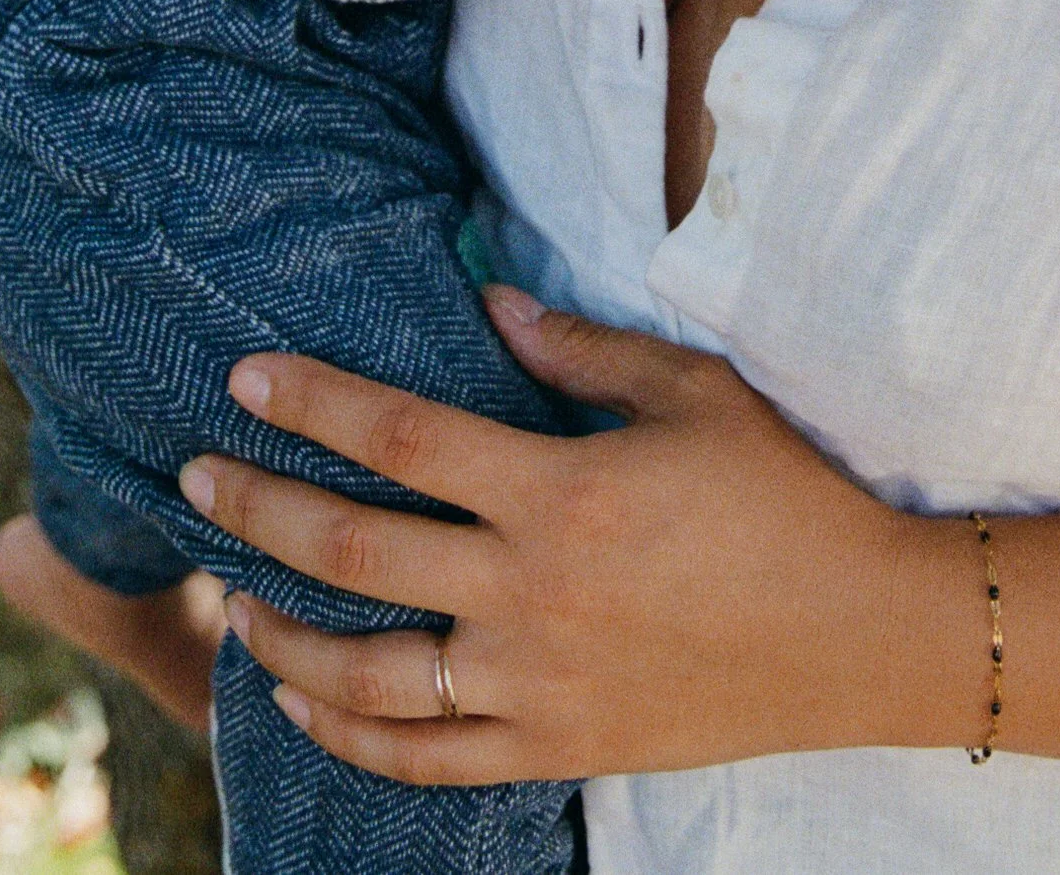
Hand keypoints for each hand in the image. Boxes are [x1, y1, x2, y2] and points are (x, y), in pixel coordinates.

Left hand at [186, 290, 973, 784]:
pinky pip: (423, 758)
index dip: (313, 403)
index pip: (399, 437)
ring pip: (366, 671)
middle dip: (261, 507)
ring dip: (280, 632)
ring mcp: (535, 684)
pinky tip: (298, 701)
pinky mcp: (555, 748)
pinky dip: (346, 735)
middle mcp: (529, 593)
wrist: (861, 633)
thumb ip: (581, 351)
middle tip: (198, 476)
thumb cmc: (783, 494)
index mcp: (560, 491)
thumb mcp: (694, 393)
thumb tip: (488, 301)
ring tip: (231, 597)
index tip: (245, 377)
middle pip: (356, 549)